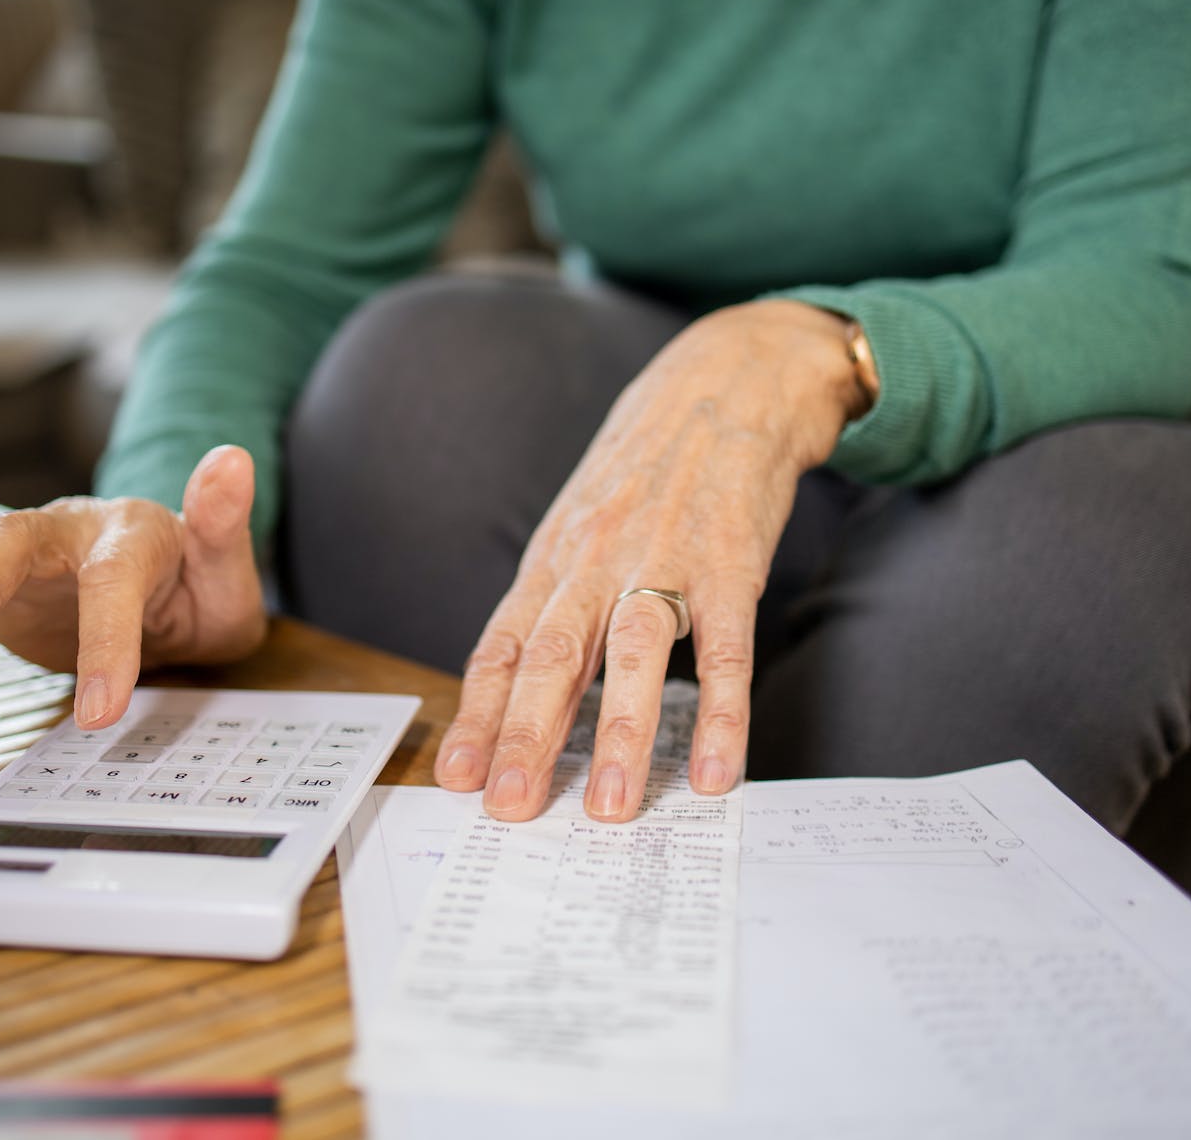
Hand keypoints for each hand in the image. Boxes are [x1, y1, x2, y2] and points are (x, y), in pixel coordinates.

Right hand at [0, 445, 267, 726]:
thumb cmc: (196, 590)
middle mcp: (67, 530)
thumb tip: (232, 460)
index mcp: (133, 536)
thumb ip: (224, 525)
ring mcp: (21, 546)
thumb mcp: (229, 574)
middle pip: (12, 539)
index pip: (112, 583)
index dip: (104, 643)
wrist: (168, 593)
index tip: (98, 712)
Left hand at [432, 299, 865, 821]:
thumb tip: (519, 686)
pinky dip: (721, 712)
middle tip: (509, 806)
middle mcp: (598, 561)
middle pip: (552, 655)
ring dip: (619, 733)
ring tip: (608, 806)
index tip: (457, 776)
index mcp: (554, 558)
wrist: (726, 383)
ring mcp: (667, 560)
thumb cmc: (646, 467)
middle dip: (526, 735)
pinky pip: (727, 649)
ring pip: (634, 653)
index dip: (479, 713)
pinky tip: (713, 770)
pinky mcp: (733, 564)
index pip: (503, 645)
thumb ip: (556, 599)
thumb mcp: (581, 522)